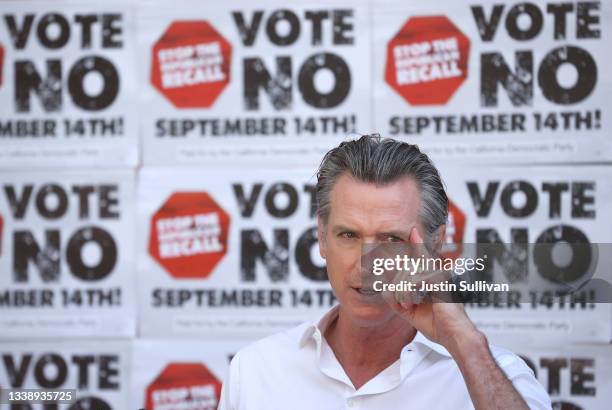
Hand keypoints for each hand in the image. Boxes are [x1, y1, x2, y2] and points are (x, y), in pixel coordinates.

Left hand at [383, 227, 482, 353]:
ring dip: (402, 293)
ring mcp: (437, 276)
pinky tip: (412, 304)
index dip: (418, 244)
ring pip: (405, 275)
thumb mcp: (410, 312)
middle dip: (397, 287)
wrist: (454, 336)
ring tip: (409, 305)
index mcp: (432, 279)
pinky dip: (407, 295)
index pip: (421, 258)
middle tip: (405, 304)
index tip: (413, 232)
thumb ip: (397, 299)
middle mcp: (435, 274)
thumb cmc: (438, 325)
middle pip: (405, 269)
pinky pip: (411, 281)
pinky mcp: (437, 281)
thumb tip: (386, 288)